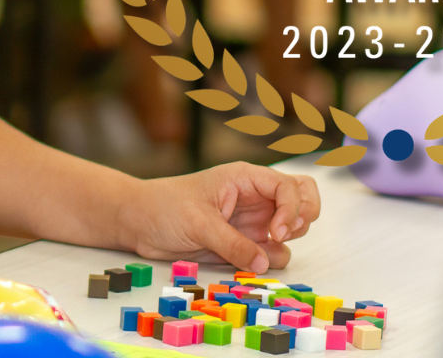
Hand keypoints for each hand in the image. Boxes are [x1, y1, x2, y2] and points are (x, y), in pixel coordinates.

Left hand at [117, 162, 320, 272]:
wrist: (140, 223)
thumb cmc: (164, 208)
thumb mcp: (198, 223)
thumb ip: (232, 244)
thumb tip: (263, 263)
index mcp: (245, 178)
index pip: (289, 187)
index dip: (291, 209)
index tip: (276, 232)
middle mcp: (255, 198)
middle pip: (303, 199)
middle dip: (303, 217)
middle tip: (282, 235)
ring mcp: (252, 221)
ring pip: (292, 229)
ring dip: (286, 243)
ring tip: (260, 252)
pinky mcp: (244, 243)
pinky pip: (272, 252)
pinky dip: (270, 260)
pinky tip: (250, 263)